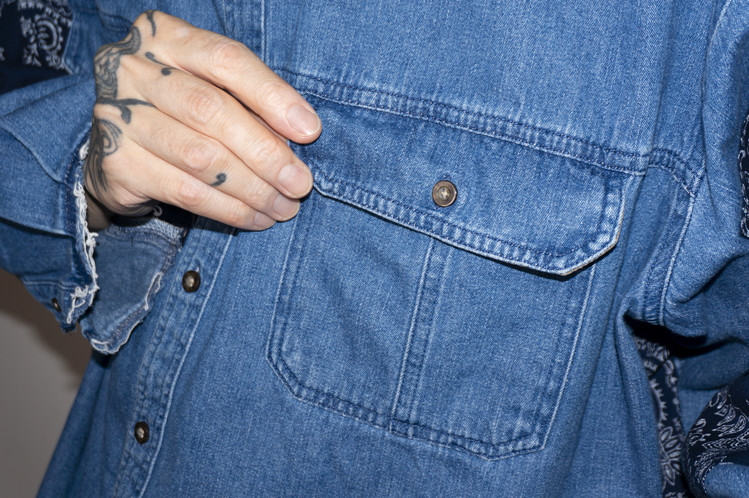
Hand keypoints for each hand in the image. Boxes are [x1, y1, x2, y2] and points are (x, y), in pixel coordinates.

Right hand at [83, 10, 320, 230]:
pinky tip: (256, 219)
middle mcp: (132, 70)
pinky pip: (186, 192)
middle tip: (300, 183)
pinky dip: (229, 210)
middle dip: (266, 153)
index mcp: (164, 37)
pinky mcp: (116, 164)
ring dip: (253, 189)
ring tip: (284, 207)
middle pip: (211, 111)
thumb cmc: (182, 111)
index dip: (272, 96)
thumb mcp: (213, 89)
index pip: (226, 59)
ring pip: (201, 157)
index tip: (310, 130)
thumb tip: (302, 132)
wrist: (115, 148)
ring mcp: (117, 117)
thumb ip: (249, 102)